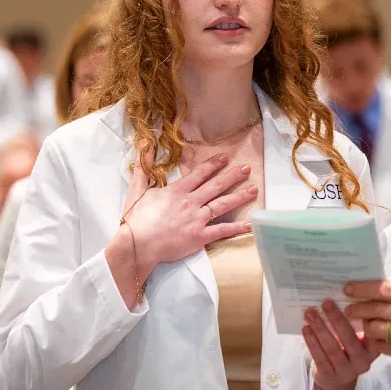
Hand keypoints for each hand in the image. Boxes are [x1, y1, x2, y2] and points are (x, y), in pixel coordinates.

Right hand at [122, 148, 257, 271]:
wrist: (137, 244)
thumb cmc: (136, 220)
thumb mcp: (137, 189)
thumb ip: (143, 168)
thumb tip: (144, 147)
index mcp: (177, 191)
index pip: (200, 174)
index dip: (213, 165)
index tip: (225, 158)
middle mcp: (191, 202)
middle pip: (216, 185)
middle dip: (233, 176)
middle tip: (247, 168)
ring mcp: (197, 219)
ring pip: (223, 204)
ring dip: (240, 196)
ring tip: (254, 189)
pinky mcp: (200, 237)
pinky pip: (222, 230)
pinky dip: (237, 228)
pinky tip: (250, 224)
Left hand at [302, 299, 378, 389]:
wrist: (338, 381)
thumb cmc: (348, 351)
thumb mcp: (357, 340)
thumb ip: (355, 324)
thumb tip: (341, 297)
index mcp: (373, 349)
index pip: (372, 332)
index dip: (364, 317)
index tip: (353, 299)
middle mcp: (362, 361)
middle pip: (349, 339)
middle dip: (336, 319)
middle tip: (326, 303)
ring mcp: (346, 371)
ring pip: (332, 348)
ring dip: (320, 328)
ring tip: (310, 313)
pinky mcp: (329, 376)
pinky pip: (320, 358)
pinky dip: (312, 342)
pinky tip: (306, 329)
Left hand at [343, 280, 390, 374]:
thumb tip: (369, 288)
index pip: (384, 289)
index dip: (363, 288)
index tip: (348, 288)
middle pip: (377, 308)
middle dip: (358, 308)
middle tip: (348, 309)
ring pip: (375, 327)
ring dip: (365, 326)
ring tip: (363, 324)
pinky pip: (380, 345)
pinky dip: (373, 341)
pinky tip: (373, 338)